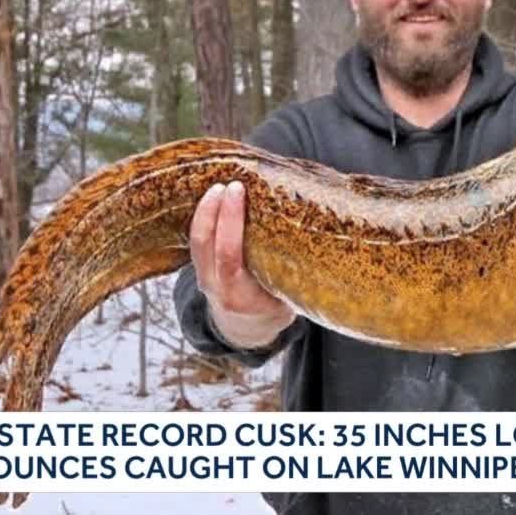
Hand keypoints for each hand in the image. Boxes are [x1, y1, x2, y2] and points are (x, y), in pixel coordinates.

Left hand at [189, 181, 294, 348]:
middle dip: (215, 209)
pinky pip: (196, 242)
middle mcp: (217, 288)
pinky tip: (215, 199)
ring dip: (205, 211)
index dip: (230, 222)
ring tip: (220, 187)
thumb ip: (292, 272)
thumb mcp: (288, 297)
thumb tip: (319, 234)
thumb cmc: (277, 307)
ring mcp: (204, 279)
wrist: (248, 330)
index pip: (228, 257)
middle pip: (206, 244)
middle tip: (232, 184)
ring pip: (196, 241)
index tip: (239, 192)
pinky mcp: (200, 270)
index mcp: (240, 297)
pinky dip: (204, 218)